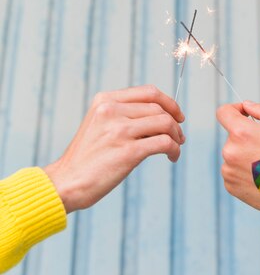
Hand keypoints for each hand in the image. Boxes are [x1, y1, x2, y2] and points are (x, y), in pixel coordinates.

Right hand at [43, 85, 184, 212]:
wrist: (67, 182)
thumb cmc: (86, 157)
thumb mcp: (99, 124)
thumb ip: (123, 114)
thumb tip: (161, 116)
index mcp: (105, 100)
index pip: (148, 92)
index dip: (169, 102)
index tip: (178, 115)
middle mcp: (112, 111)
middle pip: (159, 109)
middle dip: (174, 123)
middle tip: (178, 137)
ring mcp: (120, 130)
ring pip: (165, 123)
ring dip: (176, 136)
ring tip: (175, 147)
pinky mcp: (128, 152)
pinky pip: (164, 143)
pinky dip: (174, 149)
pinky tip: (172, 157)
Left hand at [216, 101, 259, 215]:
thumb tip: (246, 106)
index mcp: (242, 133)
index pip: (223, 112)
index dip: (235, 109)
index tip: (245, 114)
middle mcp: (230, 151)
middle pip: (233, 135)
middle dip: (248, 137)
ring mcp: (228, 170)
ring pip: (233, 154)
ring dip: (246, 155)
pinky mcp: (230, 186)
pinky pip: (234, 171)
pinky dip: (245, 171)